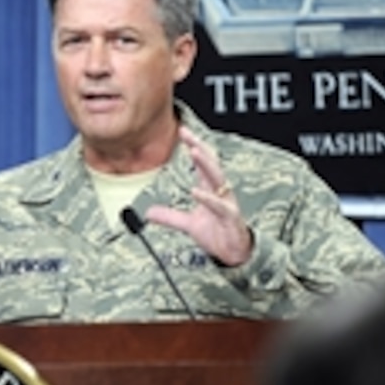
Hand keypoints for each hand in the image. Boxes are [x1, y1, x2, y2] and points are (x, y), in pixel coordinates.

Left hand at [144, 127, 251, 266]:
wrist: (235, 254)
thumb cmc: (217, 234)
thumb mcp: (189, 225)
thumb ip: (170, 217)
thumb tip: (149, 213)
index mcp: (211, 190)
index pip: (202, 163)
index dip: (193, 145)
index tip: (182, 130)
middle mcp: (220, 192)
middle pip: (209, 163)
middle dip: (198, 146)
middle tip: (186, 132)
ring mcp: (226, 203)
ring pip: (217, 178)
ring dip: (205, 164)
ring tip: (194, 150)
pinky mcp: (230, 218)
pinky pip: (219, 205)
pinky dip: (207, 198)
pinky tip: (196, 191)